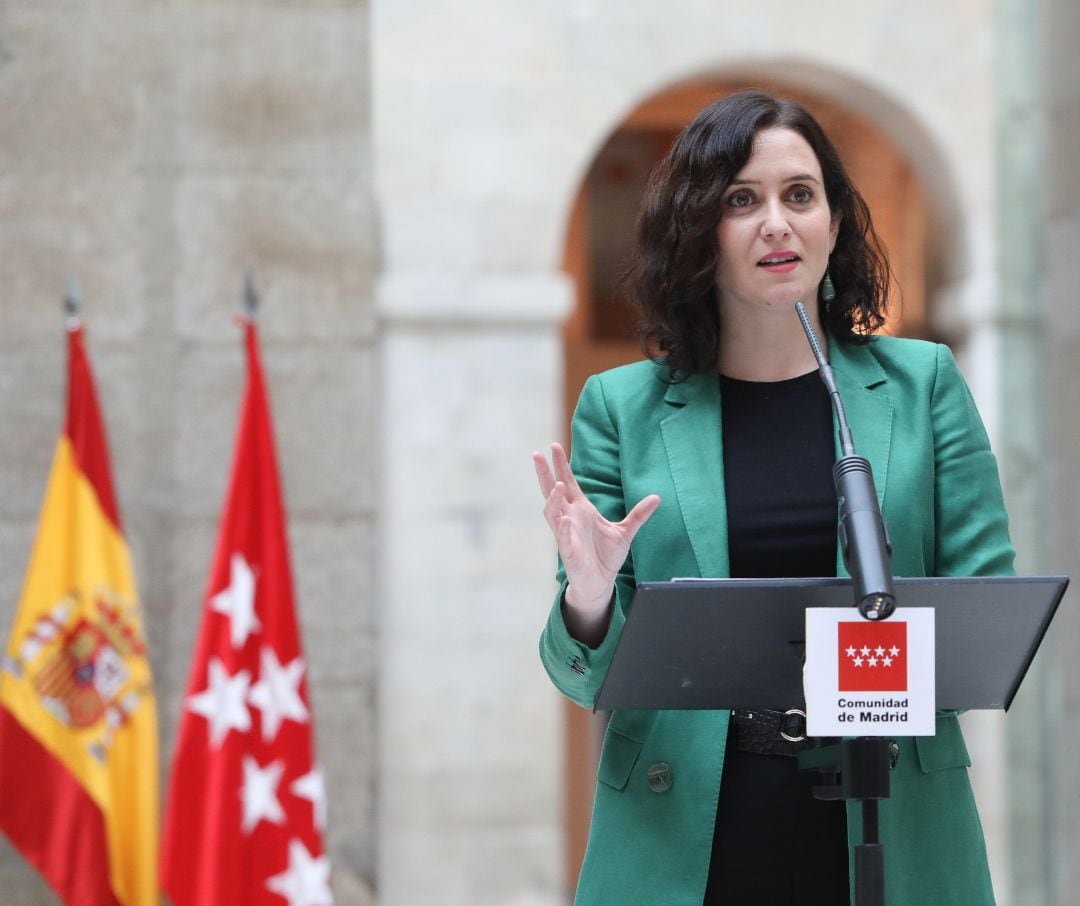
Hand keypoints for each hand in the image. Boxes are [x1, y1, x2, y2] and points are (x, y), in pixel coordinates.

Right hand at [533, 442, 659, 643]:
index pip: (568, 482)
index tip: (554, 446)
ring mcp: (567, 534)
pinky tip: (564, 519)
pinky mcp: (569, 552)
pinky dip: (563, 529)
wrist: (601, 582)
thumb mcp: (626, 531)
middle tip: (538, 454)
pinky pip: (563, 538)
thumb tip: (657, 497)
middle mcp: (570, 518)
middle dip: (545, 473)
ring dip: (553, 499)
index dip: (561, 465)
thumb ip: (639, 514)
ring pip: (552, 513)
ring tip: (558, 484)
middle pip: (552, 491)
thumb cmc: (606, 556)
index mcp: (580, 509)